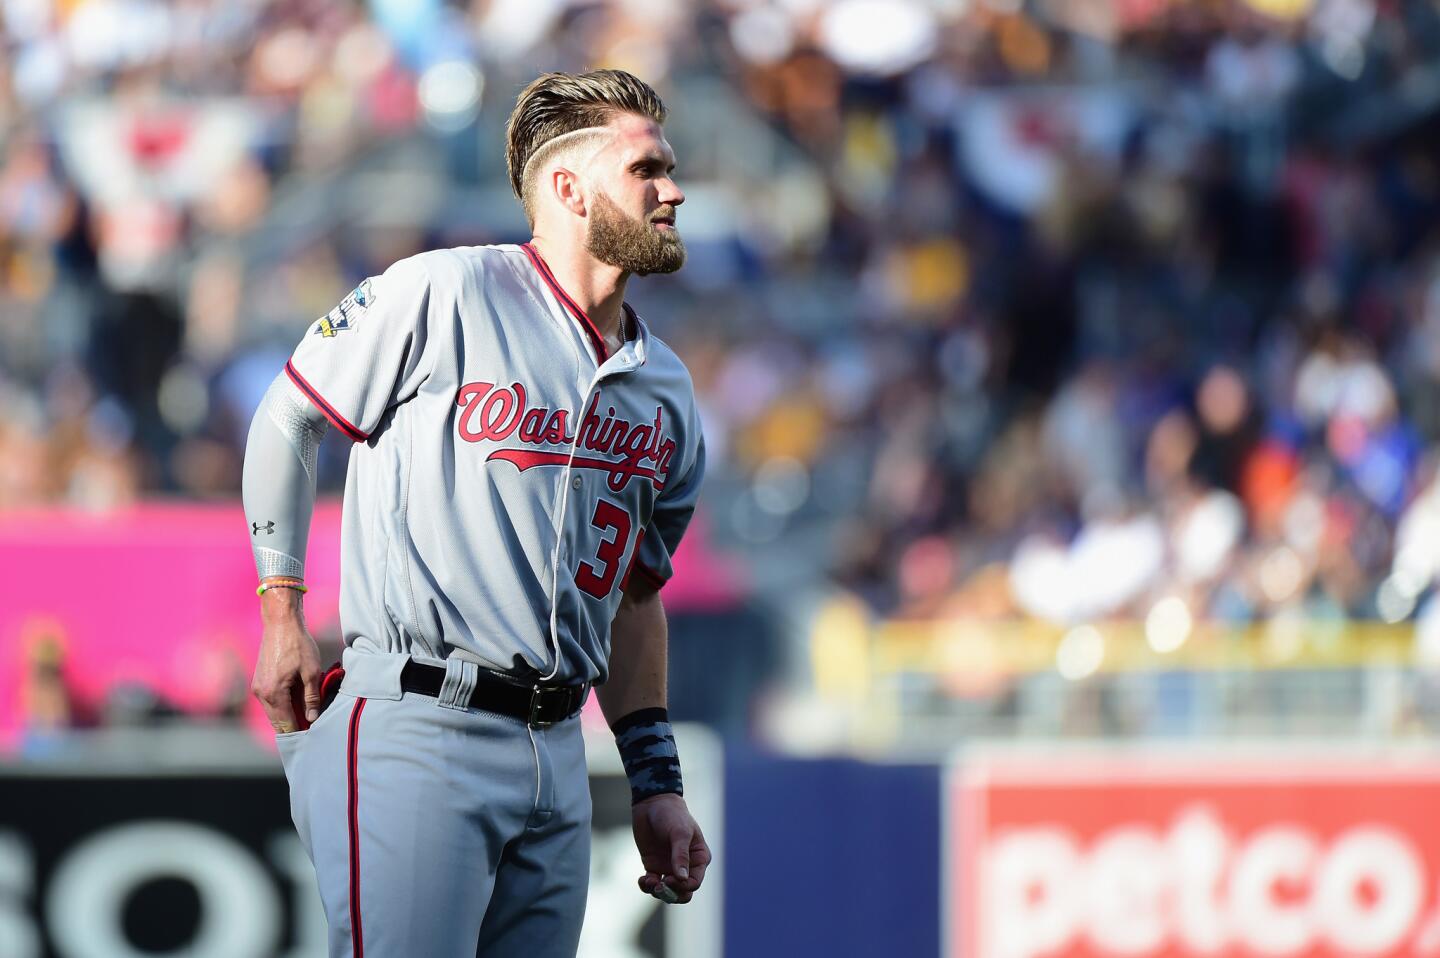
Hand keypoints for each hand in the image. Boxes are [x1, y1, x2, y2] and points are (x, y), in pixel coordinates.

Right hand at [252, 588, 322, 732]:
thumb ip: (312, 697)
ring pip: (274, 713)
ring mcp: (258, 688)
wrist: (280, 623)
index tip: (313, 738)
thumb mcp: (311, 671)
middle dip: (294, 727)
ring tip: (308, 715)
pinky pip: (271, 702)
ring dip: (289, 716)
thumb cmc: (298, 645)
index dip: (300, 733)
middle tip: (313, 729)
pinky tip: (298, 702)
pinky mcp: (260, 682)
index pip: (286, 725)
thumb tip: (312, 718)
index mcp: (274, 694)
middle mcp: (262, 694)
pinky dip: (283, 705)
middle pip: (278, 723)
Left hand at [631, 793, 709, 903]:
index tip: (669, 879)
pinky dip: (647, 886)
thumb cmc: (672, 815)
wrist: (652, 804)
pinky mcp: (654, 866)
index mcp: (699, 858)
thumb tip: (682, 879)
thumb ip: (681, 856)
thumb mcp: (679, 833)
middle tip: (659, 887)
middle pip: (683, 892)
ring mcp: (669, 867)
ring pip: (667, 891)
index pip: (695, 882)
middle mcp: (686, 866)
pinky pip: (652, 884)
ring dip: (657, 892)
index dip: (683, 886)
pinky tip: (642, 879)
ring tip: (648, 882)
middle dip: (671, 894)